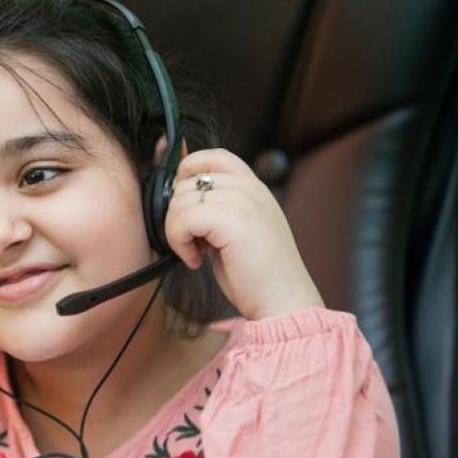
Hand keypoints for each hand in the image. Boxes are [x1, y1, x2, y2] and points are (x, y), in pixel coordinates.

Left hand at [164, 149, 324, 319]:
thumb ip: (212, 207)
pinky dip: (180, 243)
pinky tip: (197, 260)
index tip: (183, 207)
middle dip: (177, 214)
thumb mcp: (233, 230)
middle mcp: (250, 188)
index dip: (186, 173)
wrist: (283, 300)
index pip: (211, 156)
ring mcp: (243, 201)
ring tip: (197, 252)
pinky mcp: (233, 220)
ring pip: (180, 201)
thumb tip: (175, 193)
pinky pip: (183, 220)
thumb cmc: (256, 274)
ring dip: (177, 232)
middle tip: (194, 242)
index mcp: (253, 187)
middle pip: (186, 181)